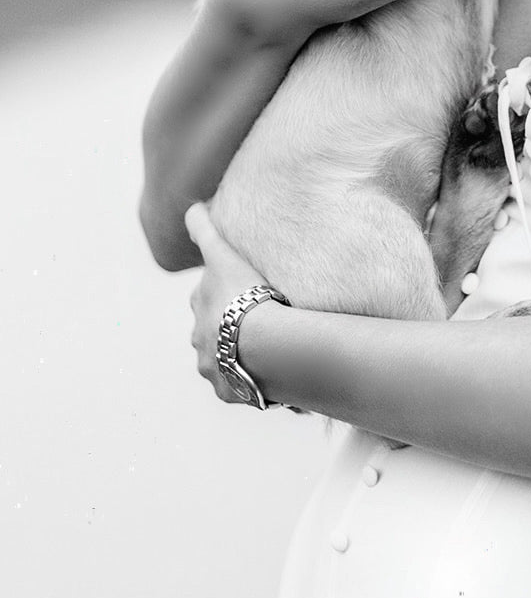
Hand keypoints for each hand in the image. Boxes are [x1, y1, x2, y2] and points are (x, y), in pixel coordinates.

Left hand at [185, 203, 270, 402]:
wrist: (266, 344)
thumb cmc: (246, 295)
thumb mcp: (222, 255)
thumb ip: (204, 229)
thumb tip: (191, 207)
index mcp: (199, 307)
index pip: (207, 296)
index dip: (225, 291)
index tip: (244, 291)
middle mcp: (199, 339)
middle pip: (213, 329)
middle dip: (229, 326)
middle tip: (261, 320)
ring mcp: (212, 368)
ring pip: (226, 359)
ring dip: (242, 354)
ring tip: (270, 351)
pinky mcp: (228, 390)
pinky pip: (242, 385)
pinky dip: (253, 379)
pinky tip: (273, 372)